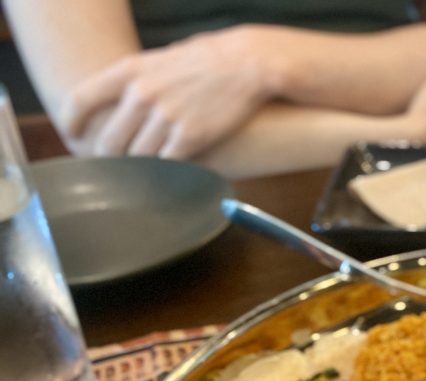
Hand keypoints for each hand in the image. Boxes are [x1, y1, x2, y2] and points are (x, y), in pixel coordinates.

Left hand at [62, 28, 271, 158]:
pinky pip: (167, 164)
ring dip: (142, 168)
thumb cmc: (210, 59)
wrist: (249, 64)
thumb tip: (126, 104)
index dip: (71, 123)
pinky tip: (171, 172)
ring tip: (147, 173)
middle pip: (110, 140)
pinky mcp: (191, 137)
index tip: (72, 136)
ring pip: (139, 157)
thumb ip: (140, 80)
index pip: (81, 99)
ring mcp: (166, 117)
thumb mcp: (162, 59)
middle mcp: (142, 94)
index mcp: (129, 71)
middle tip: (117, 167)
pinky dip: (167, 171)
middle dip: (111, 158)